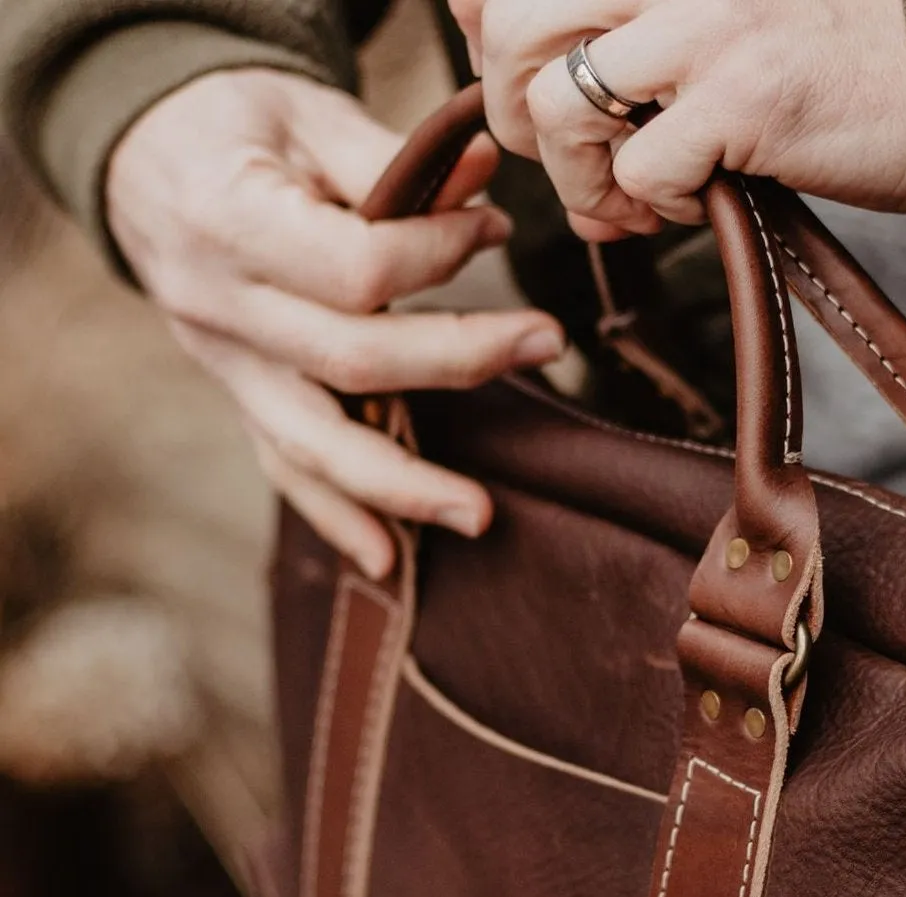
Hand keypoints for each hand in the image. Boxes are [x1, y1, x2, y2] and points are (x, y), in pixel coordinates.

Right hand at [106, 69, 564, 577]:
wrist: (146, 161)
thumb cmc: (236, 127)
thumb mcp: (303, 112)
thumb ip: (391, 158)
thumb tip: (485, 181)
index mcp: (228, 221)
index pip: (355, 268)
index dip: (437, 253)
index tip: (493, 228)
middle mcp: (219, 309)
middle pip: (351, 362)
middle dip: (459, 361)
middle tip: (546, 342)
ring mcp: (227, 367)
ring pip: (314, 444)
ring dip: (403, 486)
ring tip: (479, 515)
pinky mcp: (241, 399)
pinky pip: (286, 470)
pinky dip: (336, 518)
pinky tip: (386, 562)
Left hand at [450, 0, 905, 240]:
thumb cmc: (830, 62)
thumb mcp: (711, 20)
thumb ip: (619, 35)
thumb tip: (509, 91)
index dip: (487, 37)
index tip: (533, 88)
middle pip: (507, 27)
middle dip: (519, 118)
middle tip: (577, 159)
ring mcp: (705, 22)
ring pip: (556, 100)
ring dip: (576, 175)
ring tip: (629, 198)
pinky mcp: (743, 96)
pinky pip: (638, 169)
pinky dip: (647, 208)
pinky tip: (689, 207)